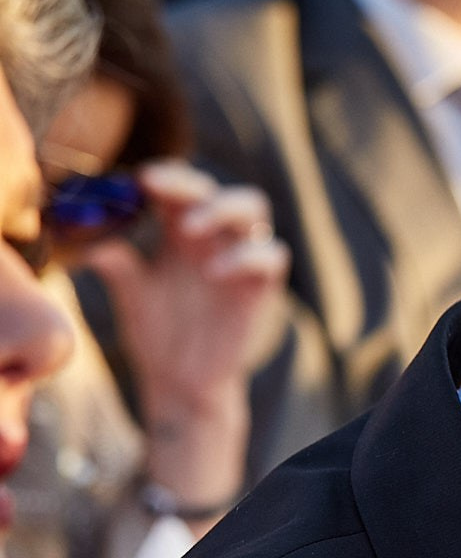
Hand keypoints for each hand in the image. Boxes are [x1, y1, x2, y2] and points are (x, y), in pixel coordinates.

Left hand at [85, 161, 286, 514]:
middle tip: (160, 192)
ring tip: (188, 228)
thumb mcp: (131, 295)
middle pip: (219, 188)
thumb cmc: (157, 333)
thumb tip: (91, 245)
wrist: (181, 381)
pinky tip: (214, 272)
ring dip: (222, 209)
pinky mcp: (260, 287)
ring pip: (254, 209)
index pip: (182, 186)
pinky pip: (271, 255)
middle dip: (192, 185)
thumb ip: (119, 266)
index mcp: (181, 232)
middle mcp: (215, 239)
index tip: (140, 179)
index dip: (167, 176)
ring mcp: (241, 260)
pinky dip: (246, 255)